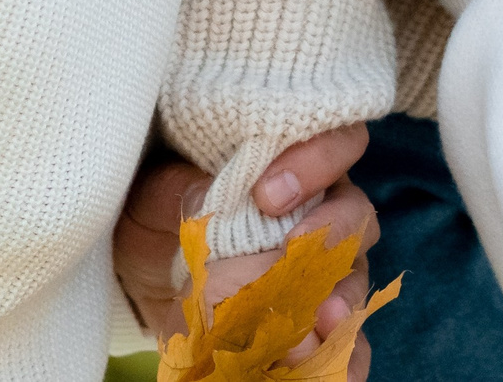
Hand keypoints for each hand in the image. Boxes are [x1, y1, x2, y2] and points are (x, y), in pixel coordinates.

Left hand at [113, 124, 377, 378]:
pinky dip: (344, 352)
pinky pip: (346, 335)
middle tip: (292, 250)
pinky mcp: (316, 318)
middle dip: (332, 230)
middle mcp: (323, 209)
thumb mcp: (151, 198)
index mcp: (293, 163)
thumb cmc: (158, 217)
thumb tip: (205, 192)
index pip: (336, 142)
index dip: (319, 159)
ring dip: (342, 296)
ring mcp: (325, 267)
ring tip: (322, 319)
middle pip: (355, 210)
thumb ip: (175, 189)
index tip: (268, 194)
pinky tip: (330, 367)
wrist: (147, 276)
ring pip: (354, 273)